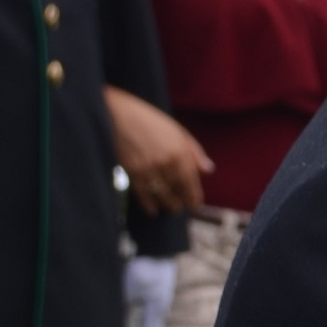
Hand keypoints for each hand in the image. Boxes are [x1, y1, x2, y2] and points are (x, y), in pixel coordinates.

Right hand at [106, 87, 211, 215]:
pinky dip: (148, 204)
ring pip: (161, 193)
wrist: (117, 115)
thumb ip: (194, 152)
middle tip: (183, 208)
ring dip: (167, 204)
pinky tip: (152, 210)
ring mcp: (148, 167)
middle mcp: (166, 161)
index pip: (191, 180)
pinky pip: (143, 193)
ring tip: (171, 209)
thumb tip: (209, 170)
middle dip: (181, 201)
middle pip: (177, 189)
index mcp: (180, 150)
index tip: (196, 204)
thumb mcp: (177, 131)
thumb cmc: (149, 121)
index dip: (194, 195)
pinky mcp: (131, 171)